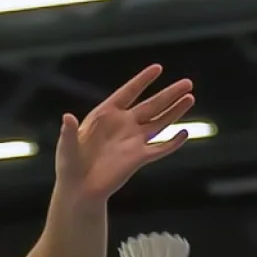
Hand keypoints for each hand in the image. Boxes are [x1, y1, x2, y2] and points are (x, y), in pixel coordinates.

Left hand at [54, 64, 195, 202]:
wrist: (78, 189)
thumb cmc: (69, 165)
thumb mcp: (67, 147)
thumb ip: (69, 132)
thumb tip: (67, 117)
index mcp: (105, 116)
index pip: (128, 93)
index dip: (142, 81)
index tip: (158, 68)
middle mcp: (123, 125)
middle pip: (150, 105)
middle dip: (168, 94)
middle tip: (187, 82)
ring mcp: (133, 141)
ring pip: (159, 122)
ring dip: (175, 111)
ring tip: (190, 98)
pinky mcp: (139, 158)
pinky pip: (160, 149)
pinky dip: (172, 143)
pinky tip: (184, 133)